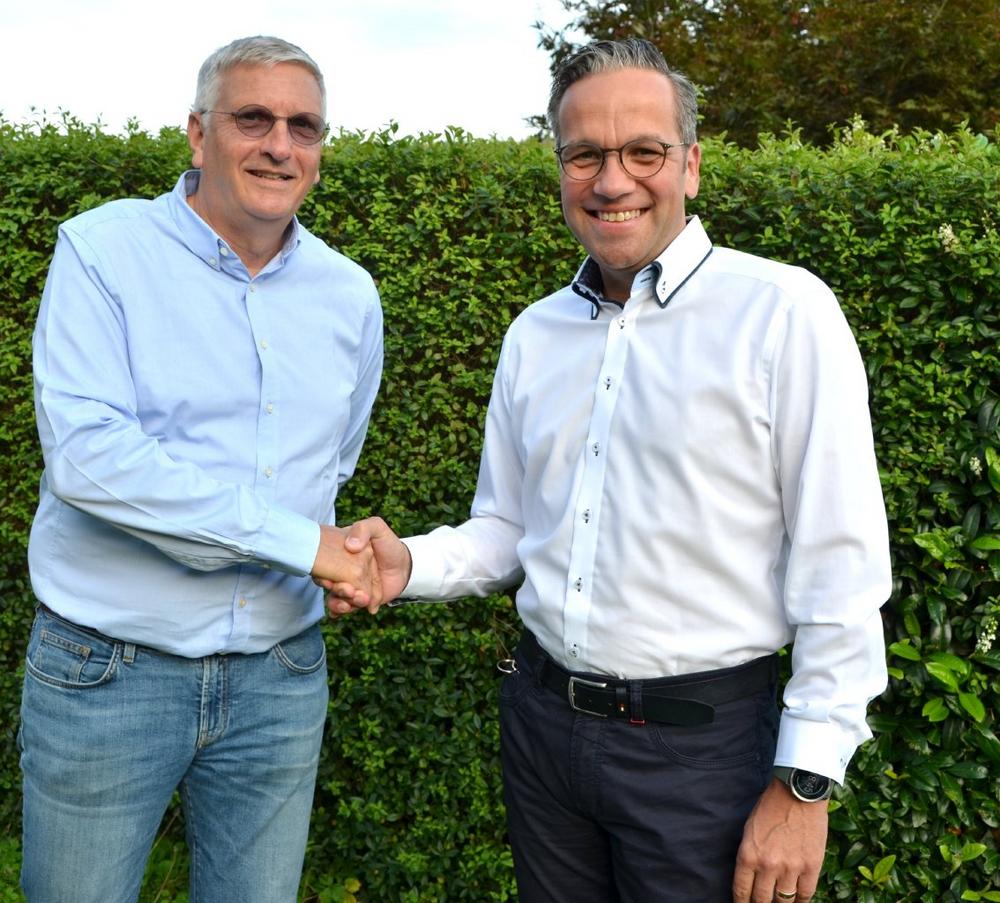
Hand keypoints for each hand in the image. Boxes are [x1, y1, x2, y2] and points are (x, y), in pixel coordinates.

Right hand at [320, 517, 411, 615]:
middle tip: (349, 590)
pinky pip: (344, 607)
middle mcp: (340, 570)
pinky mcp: (355, 599)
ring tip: (359, 600)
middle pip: (328, 583)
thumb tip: (350, 546)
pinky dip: (341, 610)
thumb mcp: (377, 528)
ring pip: (334, 597)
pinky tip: (350, 608)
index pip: (323, 563)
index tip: (330, 578)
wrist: (404, 566)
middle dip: (337, 589)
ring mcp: (348, 586)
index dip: (323, 572)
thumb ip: (364, 528)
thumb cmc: (388, 545)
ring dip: (340, 603)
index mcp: (340, 552)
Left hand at [732, 778, 827, 902]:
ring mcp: (791, 868)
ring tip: (778, 902)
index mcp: (749, 855)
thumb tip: (750, 878)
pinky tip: (796, 900)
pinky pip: (805, 895)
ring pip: (784, 901)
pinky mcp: (811, 867)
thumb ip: (750, 855)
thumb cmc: (770, 807)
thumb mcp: (749, 830)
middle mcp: (768, 865)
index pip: (742, 891)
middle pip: (762, 900)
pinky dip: (800, 901)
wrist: (797, 793)